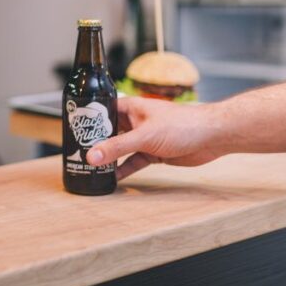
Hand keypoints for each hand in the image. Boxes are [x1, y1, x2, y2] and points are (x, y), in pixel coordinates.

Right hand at [86, 97, 222, 179]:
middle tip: (78, 154)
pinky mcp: (154, 153)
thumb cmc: (183, 124)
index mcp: (131, 108)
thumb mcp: (144, 136)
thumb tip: (92, 156)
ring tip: (91, 168)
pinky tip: (113, 178)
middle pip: (109, 133)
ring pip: (120, 149)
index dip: (88, 120)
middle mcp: (136, 122)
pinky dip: (124, 169)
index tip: (73, 131)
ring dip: (109, 159)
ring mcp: (144, 138)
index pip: (103, 111)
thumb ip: (117, 147)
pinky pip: (133, 161)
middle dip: (96, 143)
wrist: (212, 136)